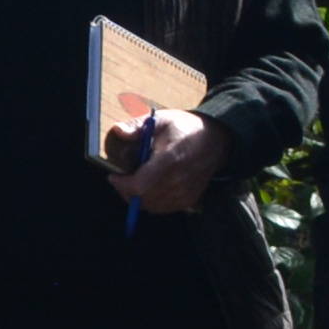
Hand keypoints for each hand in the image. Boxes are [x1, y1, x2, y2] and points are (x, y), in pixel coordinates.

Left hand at [104, 105, 230, 215]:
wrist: (215, 140)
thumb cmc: (185, 128)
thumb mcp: (160, 119)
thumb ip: (137, 126)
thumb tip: (117, 130)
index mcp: (170, 160)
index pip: (140, 185)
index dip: (122, 185)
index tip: (113, 176)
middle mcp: (180, 181)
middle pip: (143, 198)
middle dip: (126, 191)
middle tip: (120, 179)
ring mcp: (186, 193)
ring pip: (152, 206)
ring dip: (137, 197)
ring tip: (134, 182)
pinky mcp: (189, 200)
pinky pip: (163, 208)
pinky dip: (151, 202)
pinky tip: (149, 188)